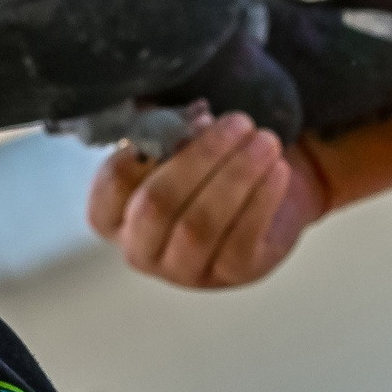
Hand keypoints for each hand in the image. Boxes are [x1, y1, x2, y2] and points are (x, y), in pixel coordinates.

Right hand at [87, 112, 323, 288]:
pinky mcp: (231, 274)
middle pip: (157, 204)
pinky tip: (278, 170)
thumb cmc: (209, 171)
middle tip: (239, 123)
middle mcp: (142, 249)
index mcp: (114, 215)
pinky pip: (242, 238)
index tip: (189, 118)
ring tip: (265, 141)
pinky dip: (262, 198)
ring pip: (201, 224)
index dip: (149, 146)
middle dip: (201, 157)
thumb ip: (171, 128)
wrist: (269, 201)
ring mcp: (184, 269)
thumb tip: (194, 120)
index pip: (113, 183)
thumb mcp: (182, 145)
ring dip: (236, 174)